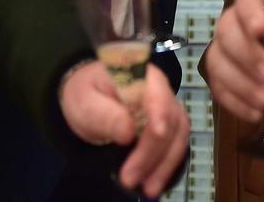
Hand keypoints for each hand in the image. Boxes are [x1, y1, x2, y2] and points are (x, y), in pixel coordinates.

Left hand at [60, 61, 189, 197]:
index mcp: (140, 74)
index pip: (157, 92)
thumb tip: (128, 133)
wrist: (90, 97)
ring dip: (164, 164)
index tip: (156, 133)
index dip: (160, 112)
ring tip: (148, 189)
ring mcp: (168, 107)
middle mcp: (161, 89)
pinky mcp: (169, 126)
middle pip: (168, 119)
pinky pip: (175, 146)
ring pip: (177, 135)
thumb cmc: (87, 94)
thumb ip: (104, 114)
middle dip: (152, 152)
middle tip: (129, 178)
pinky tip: (154, 183)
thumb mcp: (85, 101)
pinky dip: (166, 166)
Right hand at [204, 0, 263, 120]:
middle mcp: (236, 23)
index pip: (247, 0)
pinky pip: (219, 88)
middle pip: (227, 31)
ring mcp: (225, 50)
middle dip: (248, 54)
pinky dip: (237, 103)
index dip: (250, 13)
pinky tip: (256, 113)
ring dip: (241, 83)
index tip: (260, 28)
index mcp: (262, 6)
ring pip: (217, 61)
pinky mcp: (221, 76)